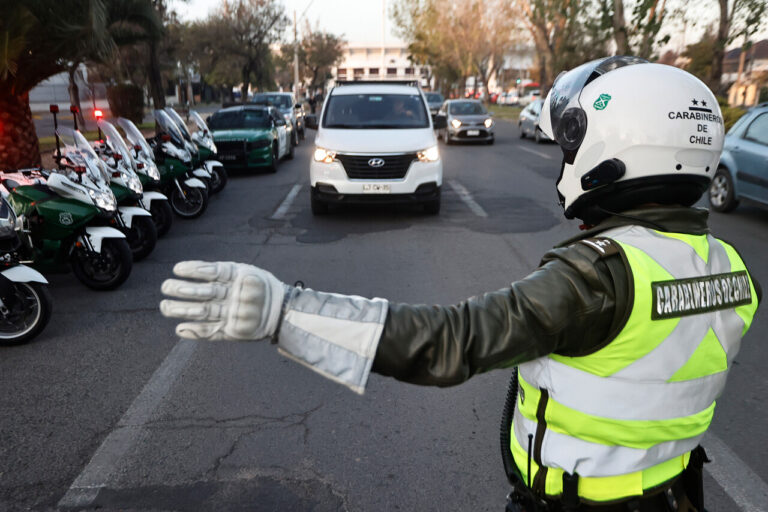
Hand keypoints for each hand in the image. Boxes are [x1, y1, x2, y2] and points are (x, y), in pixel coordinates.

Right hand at [160, 261, 285, 340]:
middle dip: (182, 290)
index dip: (194, 270)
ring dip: (183, 309)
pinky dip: (196, 332)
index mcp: (230, 279)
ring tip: (165, 306)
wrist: (284, 310)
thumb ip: (237, 277)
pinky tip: (180, 330)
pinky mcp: (230, 331)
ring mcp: (227, 313)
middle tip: (165, 288)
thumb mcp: (253, 275)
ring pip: (203, 312)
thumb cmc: (267, 287)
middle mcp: (226, 296)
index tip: (177, 269)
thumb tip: (218, 276)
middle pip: (202, 294)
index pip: (209, 273)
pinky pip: (211, 332)